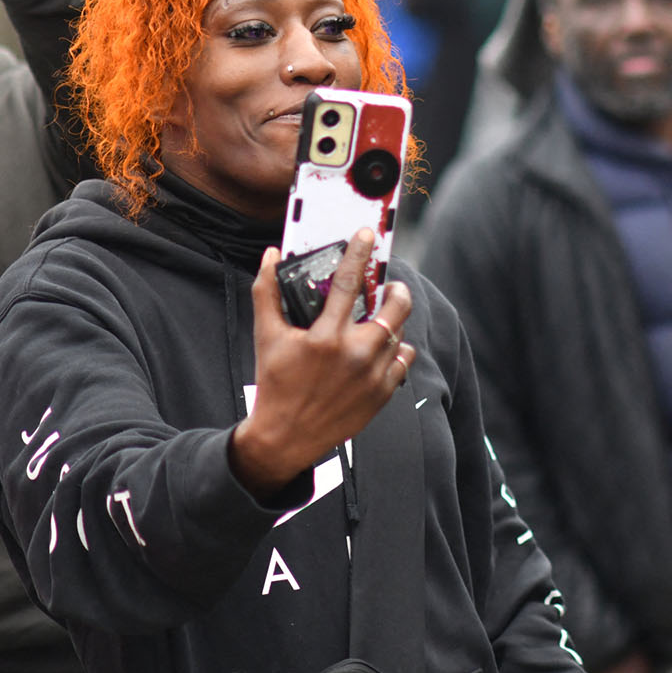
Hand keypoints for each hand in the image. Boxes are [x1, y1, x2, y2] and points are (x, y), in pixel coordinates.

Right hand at [230, 232, 415, 500]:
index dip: (359, 254)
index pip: (349, 283)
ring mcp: (373, 374)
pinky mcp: (384, 392)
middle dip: (397, 289)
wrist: (286, 437)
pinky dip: (397, 348)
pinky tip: (384, 346)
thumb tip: (269, 256)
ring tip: (380, 317)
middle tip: (389, 286)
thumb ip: (267, 293)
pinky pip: (404, 358)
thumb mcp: (266, 337)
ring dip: (394, 320)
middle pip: (395, 306)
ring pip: (400, 332)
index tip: (367, 235)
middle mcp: (355, 354)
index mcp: (325, 337)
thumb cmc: (276, 384)